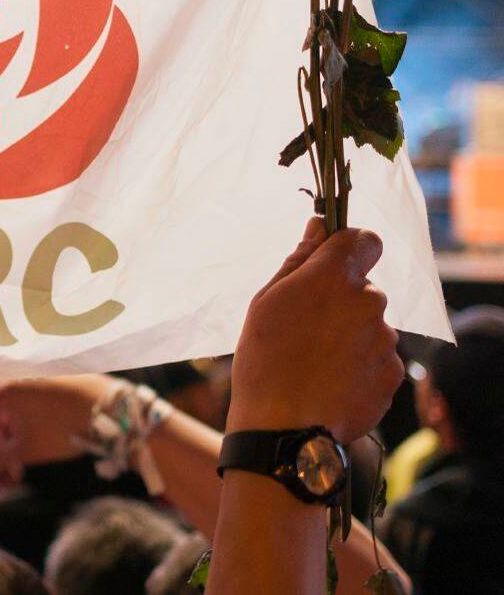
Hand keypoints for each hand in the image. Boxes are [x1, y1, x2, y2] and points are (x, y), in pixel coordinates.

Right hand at [0, 374, 125, 466]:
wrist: (109, 410)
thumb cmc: (63, 428)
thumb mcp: (26, 450)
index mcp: (5, 392)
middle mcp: (18, 380)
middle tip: (4, 468)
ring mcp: (37, 381)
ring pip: (14, 411)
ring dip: (12, 439)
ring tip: (23, 463)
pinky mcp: (55, 384)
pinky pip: (31, 405)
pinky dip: (28, 426)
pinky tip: (40, 444)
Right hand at [227, 218, 403, 442]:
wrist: (284, 428)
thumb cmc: (265, 361)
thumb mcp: (265, 303)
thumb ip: (298, 261)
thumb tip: (318, 228)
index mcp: (334, 277)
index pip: (363, 239)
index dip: (348, 247)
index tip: (331, 262)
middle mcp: (368, 302)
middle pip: (363, 288)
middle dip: (340, 301)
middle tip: (305, 328)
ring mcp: (384, 339)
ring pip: (369, 325)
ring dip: (348, 335)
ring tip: (315, 363)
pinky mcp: (393, 372)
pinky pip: (378, 357)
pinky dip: (359, 365)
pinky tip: (329, 382)